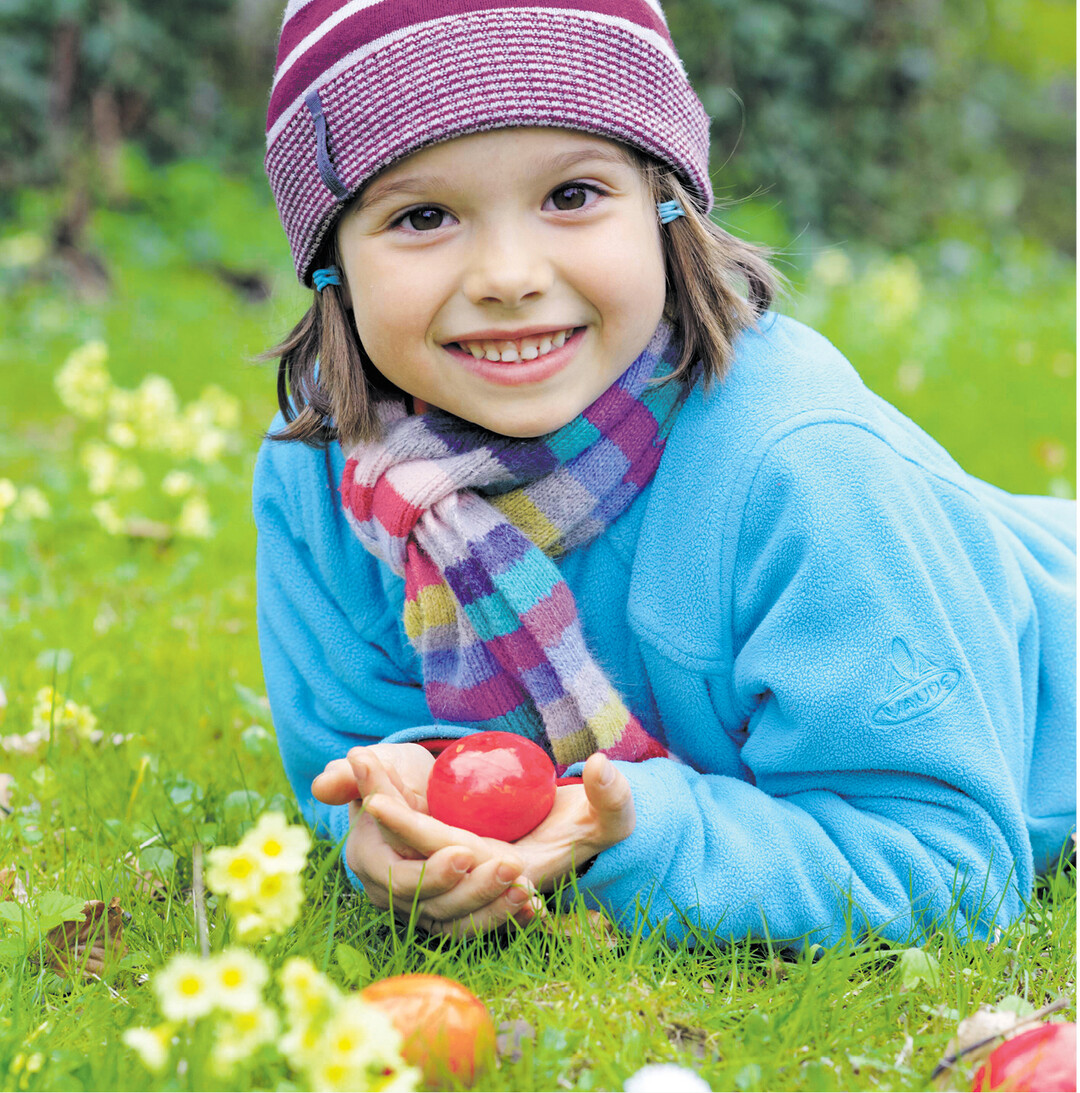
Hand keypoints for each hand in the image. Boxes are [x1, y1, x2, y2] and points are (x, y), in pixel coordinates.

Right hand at [311, 743, 543, 933]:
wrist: (417, 797)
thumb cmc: (395, 776)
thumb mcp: (377, 766)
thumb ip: (352, 774)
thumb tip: (334, 775)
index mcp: (372, 863)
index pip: (401, 881)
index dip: (431, 873)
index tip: (466, 852)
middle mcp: (395, 895)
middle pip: (436, 908)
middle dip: (475, 890)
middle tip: (510, 866)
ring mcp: (425, 909)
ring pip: (461, 924)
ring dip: (496, 910)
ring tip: (525, 887)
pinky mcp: (453, 914)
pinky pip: (480, 926)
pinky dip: (507, 919)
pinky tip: (534, 910)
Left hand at [361, 752, 635, 934]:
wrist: (585, 833)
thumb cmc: (599, 827)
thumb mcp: (614, 816)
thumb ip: (614, 797)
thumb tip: (601, 764)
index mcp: (500, 874)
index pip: (444, 853)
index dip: (410, 828)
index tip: (375, 800)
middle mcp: (472, 872)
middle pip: (410, 844)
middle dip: (383, 800)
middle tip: (359, 759)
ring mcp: (460, 858)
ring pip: (404, 836)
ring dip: (380, 793)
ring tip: (359, 754)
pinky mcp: (452, 842)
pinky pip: (411, 824)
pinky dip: (391, 793)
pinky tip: (369, 764)